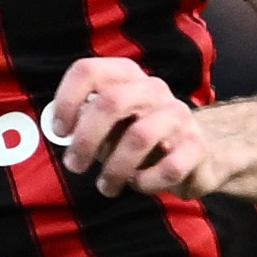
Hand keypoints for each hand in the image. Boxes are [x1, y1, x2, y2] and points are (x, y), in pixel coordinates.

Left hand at [45, 56, 226, 195]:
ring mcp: (179, 116)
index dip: (67, 100)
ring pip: (140, 136)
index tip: (60, 131)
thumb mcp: (109, 125)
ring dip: (115, 168)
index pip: (88, 70)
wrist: (197, 152)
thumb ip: (85, 121)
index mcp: (126, 77)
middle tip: (76, 166)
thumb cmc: (139, 138)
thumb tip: (59, 129)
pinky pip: (169, 167)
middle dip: (86, 139)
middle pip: (112, 102)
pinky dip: (147, 182)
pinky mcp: (198, 146)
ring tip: (106, 186)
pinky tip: (139, 184)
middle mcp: (153, 89)